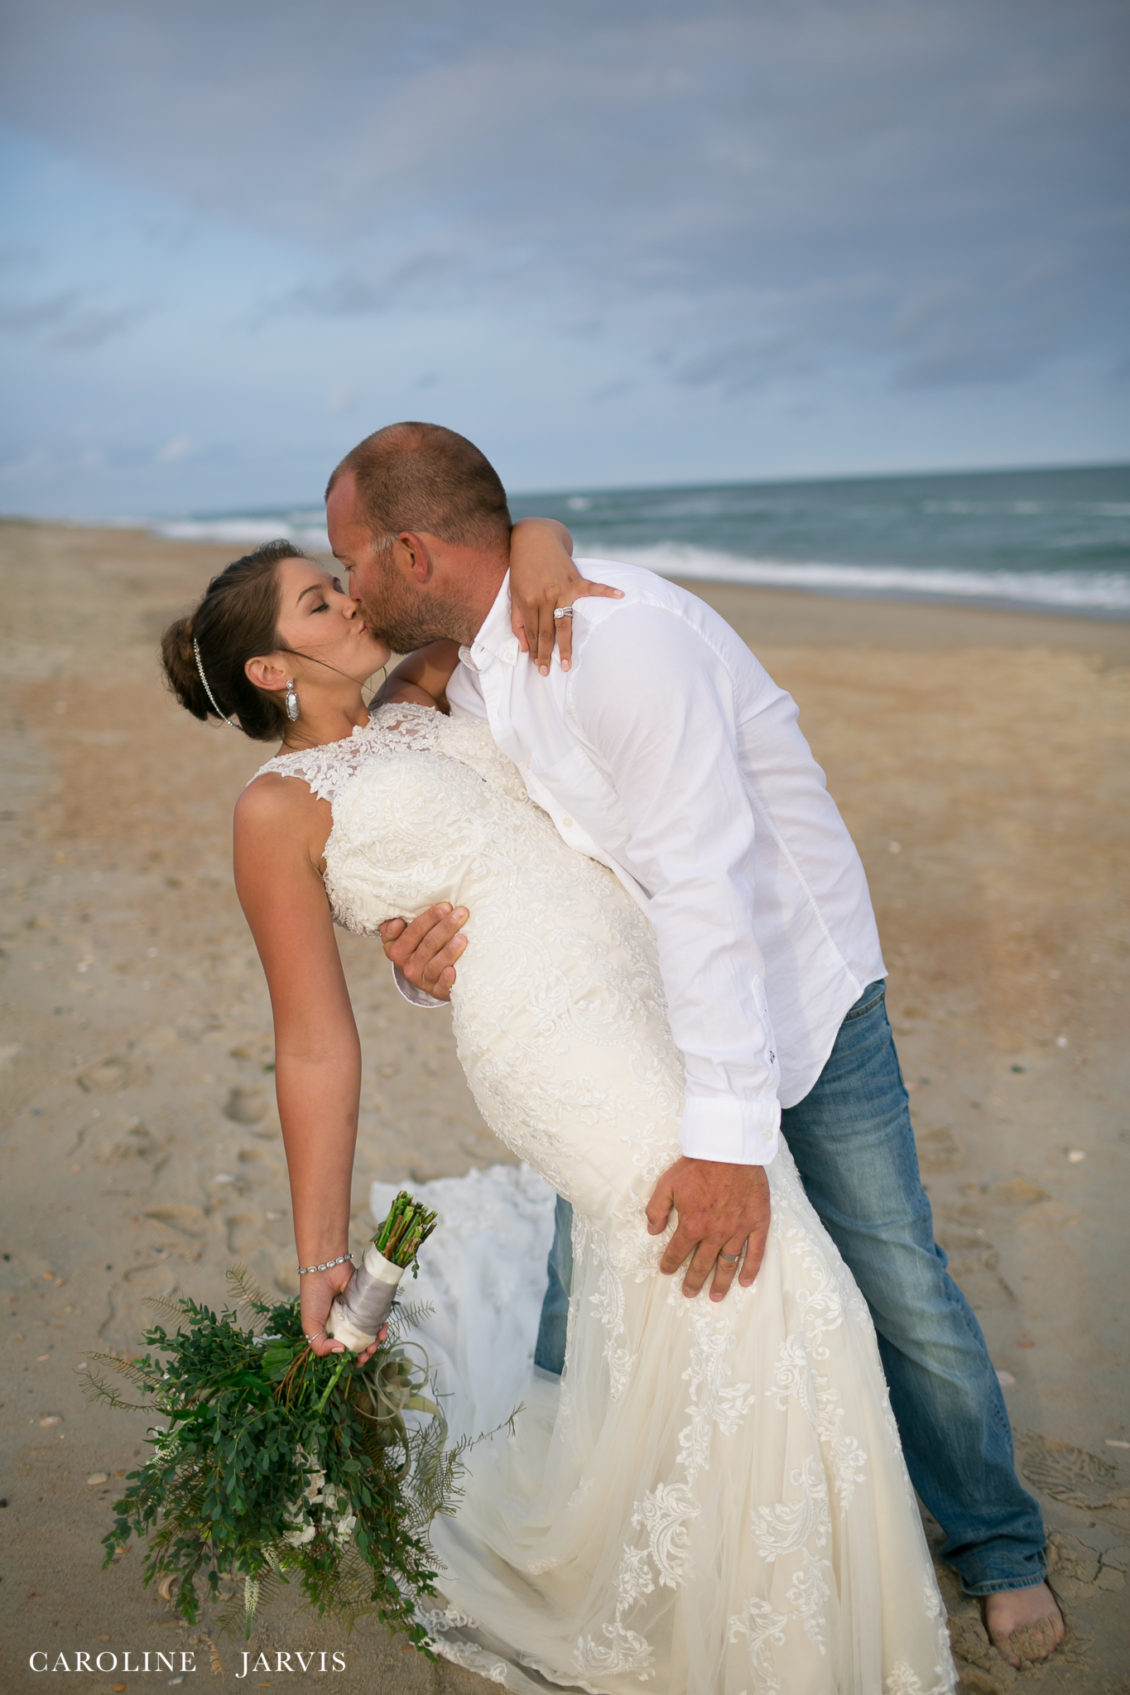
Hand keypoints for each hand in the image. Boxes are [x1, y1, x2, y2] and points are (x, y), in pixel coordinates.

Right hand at [300, 1265, 386, 1365]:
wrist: (325, 1268)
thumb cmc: (313, 1296)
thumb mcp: (310, 1326)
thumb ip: (320, 1345)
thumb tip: (342, 1352)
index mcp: (330, 1332)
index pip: (344, 1351)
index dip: (351, 1359)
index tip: (357, 1362)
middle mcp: (344, 1324)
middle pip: (359, 1344)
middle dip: (366, 1353)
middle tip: (368, 1354)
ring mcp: (357, 1313)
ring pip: (371, 1332)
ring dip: (376, 1341)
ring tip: (377, 1343)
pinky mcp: (367, 1302)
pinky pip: (378, 1316)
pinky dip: (382, 1325)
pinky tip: (382, 1330)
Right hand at [379, 903, 467, 1000]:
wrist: (425, 976)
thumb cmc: (417, 947)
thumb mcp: (399, 937)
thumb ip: (394, 927)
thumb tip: (396, 922)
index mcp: (396, 949)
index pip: (414, 930)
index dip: (430, 918)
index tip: (445, 906)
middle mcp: (406, 965)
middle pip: (429, 944)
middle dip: (447, 926)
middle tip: (463, 913)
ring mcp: (422, 980)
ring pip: (436, 963)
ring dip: (449, 951)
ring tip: (463, 937)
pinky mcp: (436, 991)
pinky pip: (441, 987)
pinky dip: (446, 980)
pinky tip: (453, 971)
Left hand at [513, 577, 624, 675]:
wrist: (533, 538)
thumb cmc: (522, 568)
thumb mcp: (514, 593)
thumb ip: (517, 621)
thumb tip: (523, 647)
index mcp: (528, 601)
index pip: (533, 632)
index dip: (535, 651)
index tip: (539, 668)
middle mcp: (545, 597)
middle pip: (547, 632)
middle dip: (547, 655)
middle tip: (549, 673)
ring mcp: (562, 588)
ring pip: (564, 622)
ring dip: (565, 645)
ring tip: (568, 664)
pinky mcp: (575, 579)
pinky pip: (593, 588)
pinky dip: (607, 591)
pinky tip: (620, 596)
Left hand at [645, 1157, 770, 1300]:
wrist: (730, 1150)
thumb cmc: (698, 1164)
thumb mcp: (667, 1183)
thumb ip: (656, 1208)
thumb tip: (652, 1230)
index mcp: (692, 1225)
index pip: (677, 1252)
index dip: (669, 1264)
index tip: (666, 1271)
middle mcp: (715, 1234)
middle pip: (702, 1265)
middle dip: (693, 1281)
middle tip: (688, 1293)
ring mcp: (738, 1231)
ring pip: (728, 1265)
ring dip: (721, 1283)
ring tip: (715, 1297)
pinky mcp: (757, 1224)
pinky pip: (755, 1253)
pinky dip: (751, 1270)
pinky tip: (745, 1282)